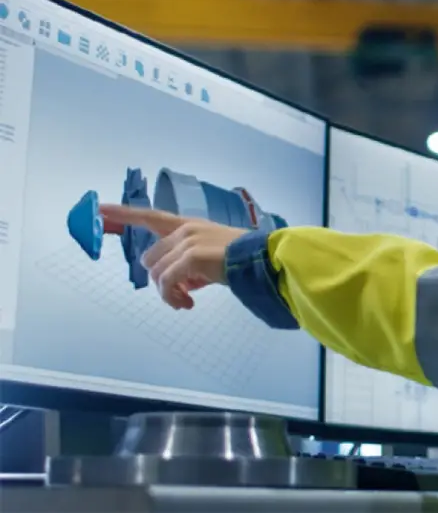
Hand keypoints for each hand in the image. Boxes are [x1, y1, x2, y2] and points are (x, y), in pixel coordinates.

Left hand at [99, 205, 246, 309]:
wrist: (261, 260)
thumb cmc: (243, 259)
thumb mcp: (212, 257)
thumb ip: (191, 264)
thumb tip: (182, 286)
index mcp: (189, 225)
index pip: (150, 216)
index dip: (123, 213)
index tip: (99, 208)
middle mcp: (185, 230)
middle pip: (150, 259)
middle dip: (161, 280)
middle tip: (181, 296)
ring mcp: (186, 243)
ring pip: (157, 274)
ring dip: (168, 293)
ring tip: (186, 303)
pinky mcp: (189, 258)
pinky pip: (166, 284)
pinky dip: (172, 298)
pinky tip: (187, 305)